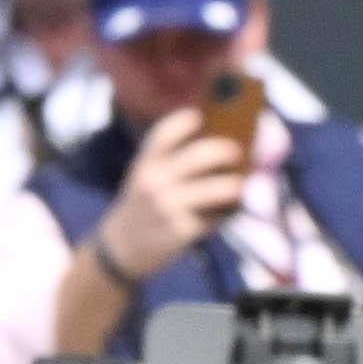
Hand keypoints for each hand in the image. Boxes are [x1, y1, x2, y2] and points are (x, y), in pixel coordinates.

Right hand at [90, 114, 255, 282]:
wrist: (121, 247)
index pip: (164, 133)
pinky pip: (215, 217)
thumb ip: (170, 160)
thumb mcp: (144, 176)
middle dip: (225, 151)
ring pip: (215, 189)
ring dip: (235, 185)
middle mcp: (154, 181)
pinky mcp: (181, 230)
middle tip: (237, 151)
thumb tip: (219, 144)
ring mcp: (168, 206)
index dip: (184, 121)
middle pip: (199, 155)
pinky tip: (231, 211)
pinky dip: (227, 213)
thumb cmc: (142, 204)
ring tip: (241, 184)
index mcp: (145, 163)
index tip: (199, 116)